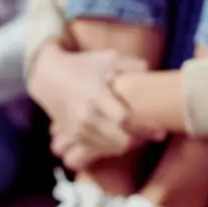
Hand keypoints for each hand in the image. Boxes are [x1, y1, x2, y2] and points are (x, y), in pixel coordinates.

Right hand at [29, 44, 146, 169]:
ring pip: (109, 147)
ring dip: (125, 144)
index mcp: (96, 95)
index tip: (160, 130)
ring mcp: (77, 128)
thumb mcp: (107, 58)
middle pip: (119, 140)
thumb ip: (131, 65)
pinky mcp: (72, 135)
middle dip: (138, 139)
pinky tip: (119, 137)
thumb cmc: (82, 65)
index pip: (124, 119)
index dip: (144, 126)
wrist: (47, 77)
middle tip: (152, 134)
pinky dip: (110, 146)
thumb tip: (150, 71)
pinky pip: (96, 148)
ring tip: (137, 135)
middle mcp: (86, 115)